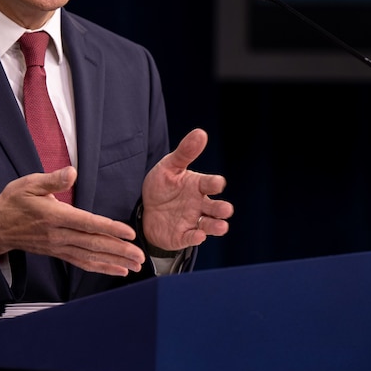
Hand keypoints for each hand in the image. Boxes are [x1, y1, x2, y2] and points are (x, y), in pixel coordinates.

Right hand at [0, 168, 144, 275]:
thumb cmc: (14, 201)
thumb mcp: (29, 184)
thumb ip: (53, 179)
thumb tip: (72, 172)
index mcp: (54, 216)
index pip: (87, 223)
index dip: (110, 228)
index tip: (129, 233)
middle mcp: (58, 235)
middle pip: (93, 244)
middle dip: (119, 250)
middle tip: (140, 255)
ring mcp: (58, 247)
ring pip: (90, 257)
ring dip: (114, 262)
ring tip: (135, 266)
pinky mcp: (58, 253)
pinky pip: (82, 263)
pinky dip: (101, 267)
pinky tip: (117, 271)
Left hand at [140, 128, 233, 252]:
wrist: (145, 209)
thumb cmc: (163, 186)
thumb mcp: (170, 167)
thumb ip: (185, 152)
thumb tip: (201, 132)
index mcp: (198, 186)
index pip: (212, 184)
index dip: (215, 184)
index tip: (218, 184)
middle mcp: (200, 204)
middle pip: (216, 207)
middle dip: (222, 209)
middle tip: (225, 209)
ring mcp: (193, 221)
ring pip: (210, 225)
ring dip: (217, 226)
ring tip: (222, 226)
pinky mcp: (183, 236)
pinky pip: (192, 238)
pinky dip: (196, 237)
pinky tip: (199, 235)